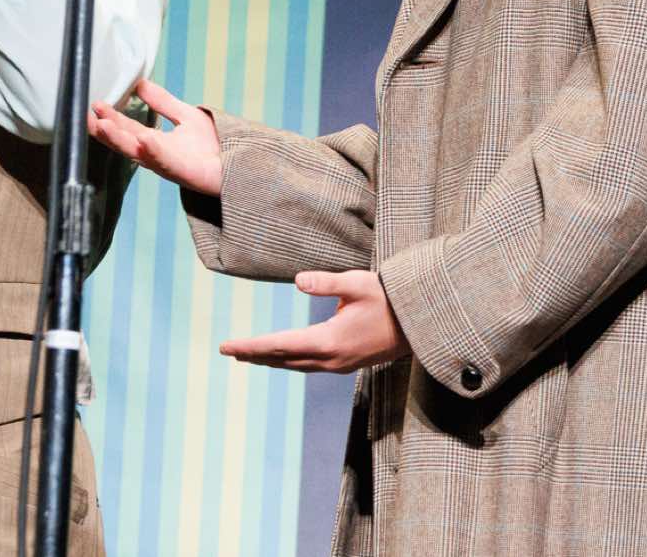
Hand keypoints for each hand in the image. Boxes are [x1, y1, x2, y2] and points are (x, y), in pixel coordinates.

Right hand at [88, 79, 222, 195]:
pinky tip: (144, 139)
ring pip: (139, 153)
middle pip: (125, 143)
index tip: (94, 104)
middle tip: (86, 118)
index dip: (110, 117)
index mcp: (155, 142)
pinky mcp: (185, 172)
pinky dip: (154, 150)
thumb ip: (163, 102)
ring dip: (119, 140)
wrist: (240, 163)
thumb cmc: (214, 145)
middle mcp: (157, 155)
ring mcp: (169, 165)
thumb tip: (140, 83)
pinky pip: (166, 161)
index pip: (127, 129)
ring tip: (102, 126)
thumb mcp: (185, 115)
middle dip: (105, 131)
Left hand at [219, 270, 409, 373]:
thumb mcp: (359, 284)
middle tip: (229, 351)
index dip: (250, 345)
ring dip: (271, 360)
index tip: (226, 346)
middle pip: (282, 359)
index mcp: (328, 341)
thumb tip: (298, 281)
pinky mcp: (347, 363)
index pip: (278, 345)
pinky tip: (285, 356)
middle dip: (255, 354)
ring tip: (249, 356)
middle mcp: (330, 359)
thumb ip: (327, 282)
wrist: (420, 326)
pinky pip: (309, 365)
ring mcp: (340, 364)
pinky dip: (289, 361)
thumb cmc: (390, 300)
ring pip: (295, 365)